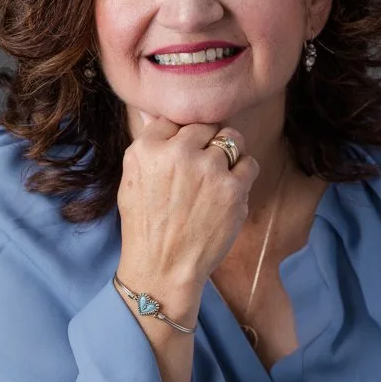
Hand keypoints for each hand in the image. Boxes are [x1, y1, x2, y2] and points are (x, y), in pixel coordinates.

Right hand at [118, 110, 260, 286]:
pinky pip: (250, 164)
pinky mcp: (233, 188)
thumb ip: (147, 146)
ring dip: (230, 155)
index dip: (182, 138)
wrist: (163, 269)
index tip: (183, 156)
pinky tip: (230, 192)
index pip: (174, 120)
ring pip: (232, 139)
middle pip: (205, 126)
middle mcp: (177, 153)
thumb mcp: (131, 181)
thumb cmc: (146, 227)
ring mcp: (208, 169)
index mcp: (147, 149)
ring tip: (219, 178)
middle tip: (202, 170)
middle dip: (207, 144)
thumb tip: (152, 112)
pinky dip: (244, 175)